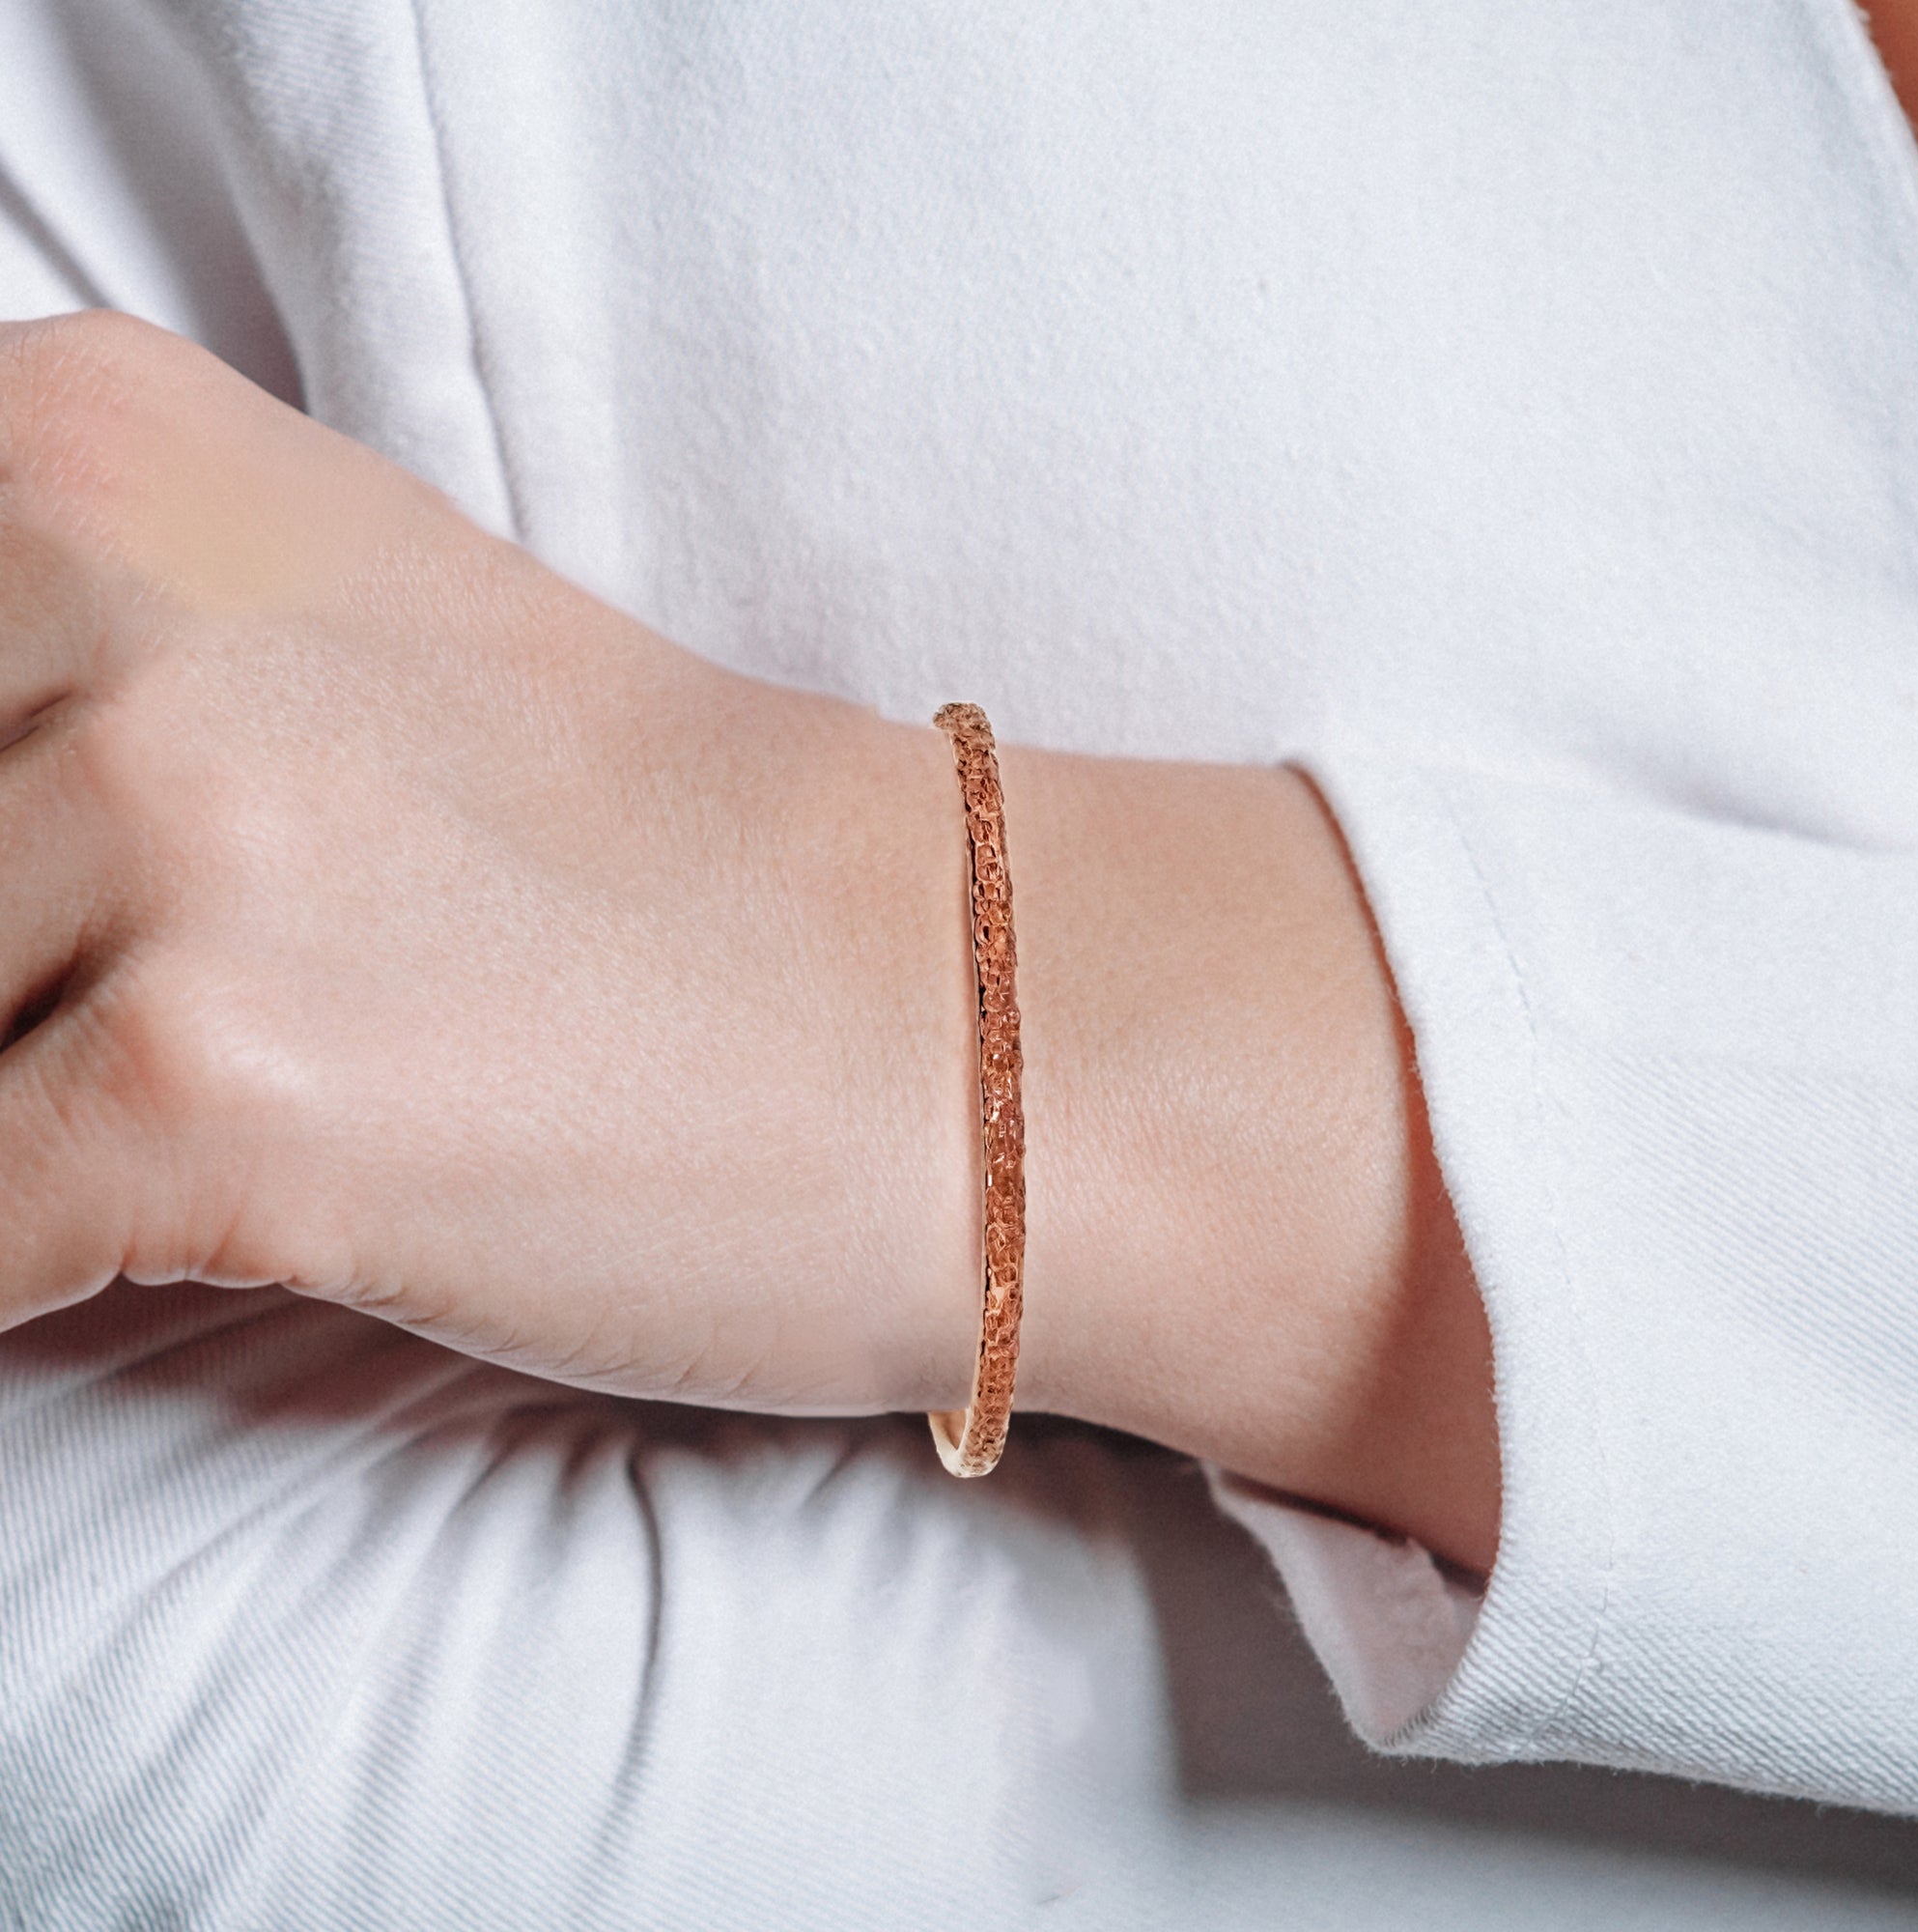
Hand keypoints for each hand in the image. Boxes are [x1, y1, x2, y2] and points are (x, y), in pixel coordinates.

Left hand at [0, 312, 1498, 1568]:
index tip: (65, 909)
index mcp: (98, 438)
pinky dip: (32, 1277)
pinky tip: (194, 1236)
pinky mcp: (209, 1097)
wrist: (932, 1012)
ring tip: (236, 1113)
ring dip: (33, 1110)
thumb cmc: (653, 856)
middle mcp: (103, 591)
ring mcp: (165, 841)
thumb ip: (48, 683)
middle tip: (200, 1001)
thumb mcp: (305, 649)